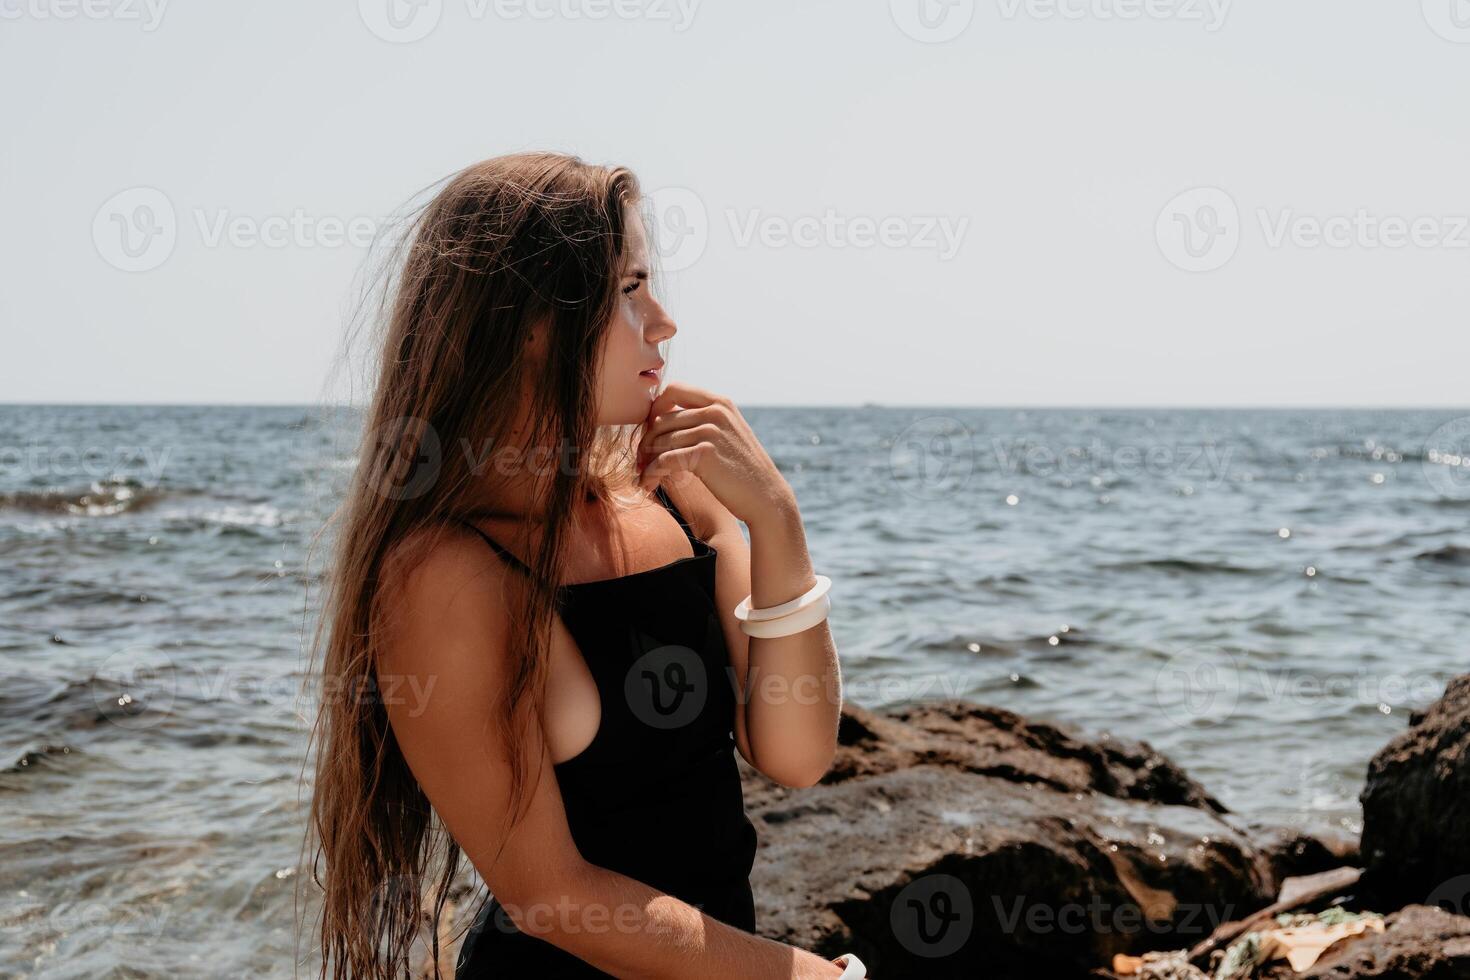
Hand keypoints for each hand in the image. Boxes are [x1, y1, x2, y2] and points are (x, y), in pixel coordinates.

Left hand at [636, 380, 793, 525]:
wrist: (766, 497)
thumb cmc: (742, 470)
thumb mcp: (727, 434)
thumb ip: (703, 420)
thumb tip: (661, 418)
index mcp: (719, 402)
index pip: (673, 390)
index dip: (654, 409)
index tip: (650, 432)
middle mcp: (715, 411)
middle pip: (661, 419)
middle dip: (646, 441)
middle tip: (640, 461)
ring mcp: (710, 430)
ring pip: (659, 441)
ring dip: (646, 461)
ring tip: (644, 476)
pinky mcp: (704, 454)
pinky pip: (664, 460)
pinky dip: (651, 473)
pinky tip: (648, 484)